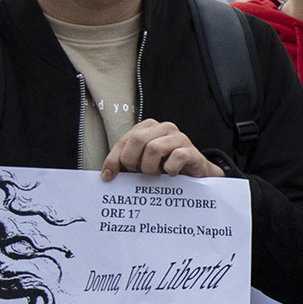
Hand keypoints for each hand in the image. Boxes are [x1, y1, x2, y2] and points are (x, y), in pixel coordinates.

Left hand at [101, 119, 217, 180]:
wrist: (195, 175)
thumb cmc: (165, 167)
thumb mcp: (141, 162)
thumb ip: (125, 162)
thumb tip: (107, 173)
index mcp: (149, 127)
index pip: (125, 140)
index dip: (114, 159)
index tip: (109, 176)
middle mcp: (164, 128)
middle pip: (137, 140)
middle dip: (132, 161)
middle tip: (138, 173)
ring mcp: (180, 138)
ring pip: (154, 149)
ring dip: (150, 167)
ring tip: (156, 174)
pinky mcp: (192, 151)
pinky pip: (176, 157)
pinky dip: (170, 169)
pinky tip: (171, 174)